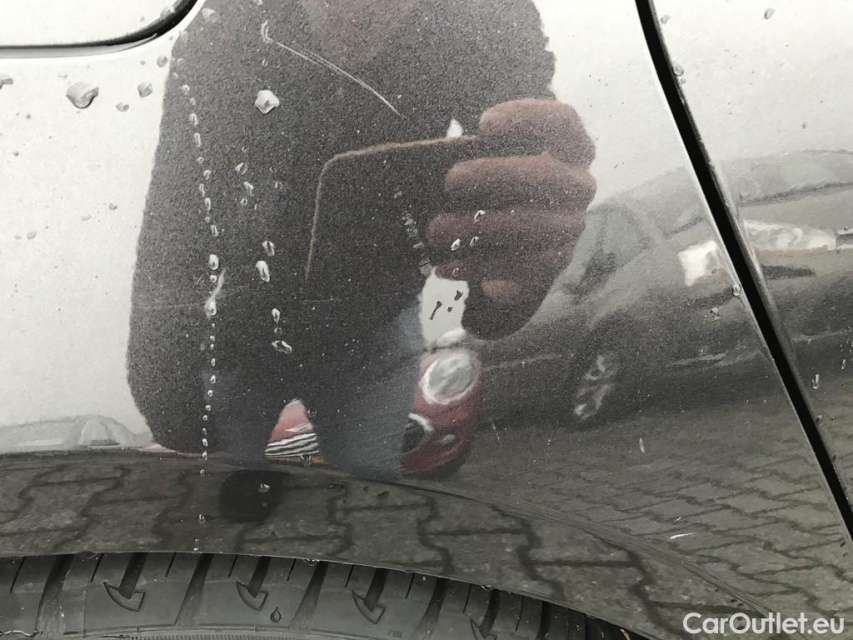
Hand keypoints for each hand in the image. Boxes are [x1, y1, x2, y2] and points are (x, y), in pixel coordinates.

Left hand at [426, 98, 595, 306]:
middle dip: (495, 175)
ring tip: (436, 230)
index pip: (564, 122)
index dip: (529, 117)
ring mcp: (571, 226)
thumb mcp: (495, 169)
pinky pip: (519, 266)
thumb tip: (440, 165)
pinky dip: (478, 266)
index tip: (484, 123)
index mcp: (570, 150)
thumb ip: (480, 160)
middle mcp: (578, 186)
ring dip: (479, 227)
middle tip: (450, 181)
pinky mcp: (555, 263)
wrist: (515, 249)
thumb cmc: (502, 192)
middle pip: (547, 175)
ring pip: (532, 226)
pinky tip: (447, 265)